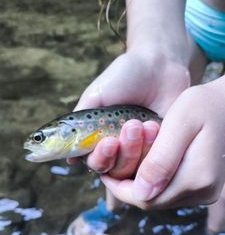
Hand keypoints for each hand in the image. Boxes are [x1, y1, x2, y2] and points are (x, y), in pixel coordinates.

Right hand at [69, 50, 189, 178]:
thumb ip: (80, 125)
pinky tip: (155, 125)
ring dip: (137, 147)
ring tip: (142, 122)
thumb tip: (69, 158)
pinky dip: (153, 146)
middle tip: (128, 128)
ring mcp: (141, 149)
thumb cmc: (125, 77)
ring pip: (134, 168)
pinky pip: (156, 161)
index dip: (100, 157)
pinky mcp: (161, 148)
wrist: (159, 64)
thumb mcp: (95, 97)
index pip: (95, 161)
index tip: (108, 142)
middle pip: (114, 170)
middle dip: (120, 153)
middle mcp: (120, 148)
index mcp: (101, 138)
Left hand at [100, 76, 224, 208]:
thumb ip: (161, 160)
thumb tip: (141, 193)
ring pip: (160, 198)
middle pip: (152, 202)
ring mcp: (205, 191)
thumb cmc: (203, 106)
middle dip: (129, 187)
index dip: (121, 189)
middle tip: (112, 168)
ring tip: (128, 164)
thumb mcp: (179, 124)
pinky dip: (154, 181)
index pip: (147, 198)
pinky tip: (147, 164)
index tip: (105, 173)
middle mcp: (203, 192)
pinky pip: (170, 191)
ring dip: (141, 184)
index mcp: (197, 178)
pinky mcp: (203, 186)